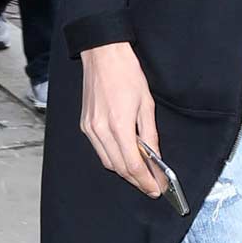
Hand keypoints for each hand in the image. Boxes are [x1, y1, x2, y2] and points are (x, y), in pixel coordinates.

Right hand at [79, 42, 165, 195]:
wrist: (103, 55)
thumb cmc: (126, 74)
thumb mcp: (146, 104)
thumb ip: (150, 135)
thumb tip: (156, 157)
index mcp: (119, 125)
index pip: (132, 165)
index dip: (146, 180)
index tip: (157, 188)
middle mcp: (100, 130)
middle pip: (119, 168)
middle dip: (137, 180)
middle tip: (152, 185)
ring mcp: (90, 128)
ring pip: (107, 162)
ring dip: (124, 172)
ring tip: (141, 174)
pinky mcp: (84, 125)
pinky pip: (99, 150)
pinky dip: (113, 158)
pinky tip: (124, 157)